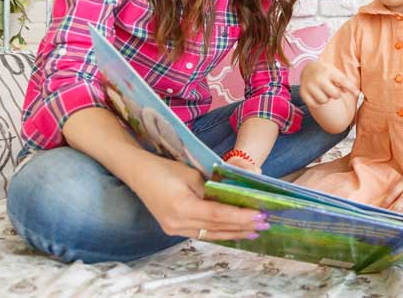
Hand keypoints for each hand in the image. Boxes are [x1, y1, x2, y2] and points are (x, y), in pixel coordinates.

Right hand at [131, 154, 266, 240]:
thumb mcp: (193, 174)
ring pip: (210, 234)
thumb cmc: (165, 167)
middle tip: (264, 224)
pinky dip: (219, 231)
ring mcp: (174, 229)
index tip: (260, 215)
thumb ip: (213, 188)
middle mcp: (177, 223)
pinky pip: (201, 233)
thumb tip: (236, 196)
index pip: (218, 214)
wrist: (138, 172)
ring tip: (254, 231)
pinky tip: (234, 231)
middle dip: (242, 226)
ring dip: (233, 233)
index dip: (240, 216)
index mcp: (182, 207)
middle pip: (216, 228)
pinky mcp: (173, 228)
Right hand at [300, 61, 356, 107]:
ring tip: (324, 91)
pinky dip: (318, 102)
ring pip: (324, 101)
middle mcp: (318, 78)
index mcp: (329, 71)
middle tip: (332, 89)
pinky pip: (315, 104)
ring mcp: (309, 86)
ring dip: (326, 98)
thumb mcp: (336, 73)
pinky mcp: (303, 93)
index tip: (358, 94)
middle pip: (335, 95)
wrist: (308, 69)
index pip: (343, 81)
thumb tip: (356, 93)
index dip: (351, 88)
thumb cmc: (327, 73)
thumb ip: (346, 82)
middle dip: (336, 94)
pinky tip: (317, 95)